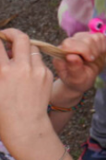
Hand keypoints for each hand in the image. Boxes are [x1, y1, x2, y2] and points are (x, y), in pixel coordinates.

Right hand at [0, 29, 53, 145]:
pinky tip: (26, 72)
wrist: (24, 126)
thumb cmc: (2, 111)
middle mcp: (21, 68)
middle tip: (7, 36)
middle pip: (21, 38)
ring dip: (23, 48)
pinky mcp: (47, 74)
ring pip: (32, 48)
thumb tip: (2, 55)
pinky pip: (39, 61)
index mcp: (2, 71)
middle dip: (12, 33)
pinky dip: (32, 62)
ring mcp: (37, 70)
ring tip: (16, 55)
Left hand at [53, 32, 105, 95]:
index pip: (69, 43)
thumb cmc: (78, 80)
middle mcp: (70, 43)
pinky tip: (98, 54)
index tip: (89, 60)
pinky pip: (100, 37)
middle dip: (92, 51)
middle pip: (85, 39)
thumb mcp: (76, 79)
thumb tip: (71, 56)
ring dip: (97, 50)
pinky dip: (102, 47)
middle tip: (92, 61)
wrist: (85, 78)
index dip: (81, 50)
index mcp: (61, 53)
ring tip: (94, 59)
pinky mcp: (91, 37)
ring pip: (94, 37)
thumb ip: (73, 68)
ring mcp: (80, 38)